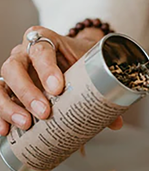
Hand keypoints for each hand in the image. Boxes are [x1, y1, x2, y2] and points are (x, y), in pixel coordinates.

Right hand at [0, 26, 122, 135]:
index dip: (47, 69)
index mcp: (46, 40)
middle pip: (15, 67)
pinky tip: (4, 130)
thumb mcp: (92, 68)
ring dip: (10, 105)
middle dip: (27, 91)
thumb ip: (104, 91)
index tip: (58, 89)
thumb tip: (115, 123)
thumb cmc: (82, 60)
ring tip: (25, 124)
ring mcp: (15, 70)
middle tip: (44, 112)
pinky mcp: (10, 87)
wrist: (73, 57)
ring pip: (2, 83)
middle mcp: (25, 53)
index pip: (42, 49)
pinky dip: (0, 114)